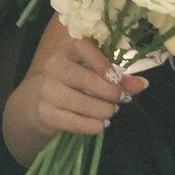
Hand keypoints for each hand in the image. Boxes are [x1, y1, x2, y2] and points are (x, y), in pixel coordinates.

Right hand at [3, 20, 142, 160]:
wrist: (31, 104)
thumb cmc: (67, 83)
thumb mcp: (87, 73)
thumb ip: (115, 77)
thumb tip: (142, 84)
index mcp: (65, 50)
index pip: (83, 48)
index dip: (102, 62)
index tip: (117, 77)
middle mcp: (53, 67)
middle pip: (88, 80)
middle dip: (112, 93)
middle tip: (122, 99)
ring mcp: (47, 90)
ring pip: (86, 104)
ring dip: (105, 111)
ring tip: (110, 111)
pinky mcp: (45, 113)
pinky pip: (77, 122)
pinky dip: (94, 126)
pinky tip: (100, 124)